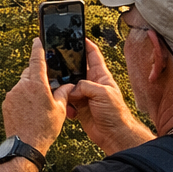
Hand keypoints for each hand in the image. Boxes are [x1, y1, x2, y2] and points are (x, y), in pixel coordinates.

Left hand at [3, 40, 72, 153]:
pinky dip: (22, 98)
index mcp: (37, 85)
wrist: (25, 144)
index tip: (37, 40)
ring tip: (39, 105)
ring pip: (22, 85)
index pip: (37, 60)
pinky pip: (16, 95)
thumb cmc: (44, 128)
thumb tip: (67, 85)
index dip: (38, 48)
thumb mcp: (60, 110)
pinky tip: (29, 110)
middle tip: (46, 88)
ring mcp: (12, 94)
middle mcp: (22, 86)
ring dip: (30, 89)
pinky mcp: (6, 103)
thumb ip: (63, 93)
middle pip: (29, 73)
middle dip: (37, 76)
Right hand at [66, 40, 153, 154]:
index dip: (86, 44)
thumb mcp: (103, 93)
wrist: (114, 135)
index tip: (77, 36)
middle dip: (67, 68)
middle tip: (57, 64)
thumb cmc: (115, 114)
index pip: (93, 55)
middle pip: (76, 69)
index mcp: (101, 76)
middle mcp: (92, 84)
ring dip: (64, 90)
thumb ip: (86, 86)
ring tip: (64, 95)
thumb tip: (72, 89)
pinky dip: (65, 104)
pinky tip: (70, 110)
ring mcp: (85, 95)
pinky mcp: (79, 106)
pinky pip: (66, 100)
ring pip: (68, 86)